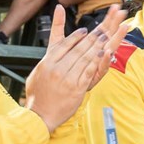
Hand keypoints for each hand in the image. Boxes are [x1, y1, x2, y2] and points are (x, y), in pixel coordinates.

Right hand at [25, 5, 128, 131]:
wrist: (40, 115)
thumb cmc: (37, 94)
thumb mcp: (37, 72)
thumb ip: (47, 58)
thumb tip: (54, 47)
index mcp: (48, 62)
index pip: (64, 44)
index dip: (76, 36)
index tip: (85, 30)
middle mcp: (57, 68)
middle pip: (77, 48)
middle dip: (91, 37)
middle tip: (102, 28)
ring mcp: (67, 78)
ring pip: (85, 57)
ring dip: (97, 45)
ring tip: (106, 36)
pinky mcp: (76, 88)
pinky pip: (89, 71)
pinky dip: (97, 61)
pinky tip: (105, 53)